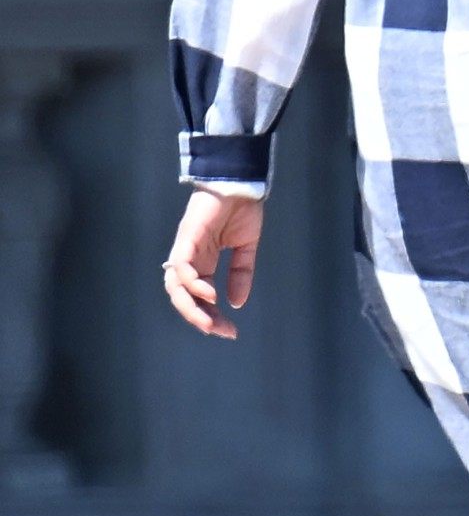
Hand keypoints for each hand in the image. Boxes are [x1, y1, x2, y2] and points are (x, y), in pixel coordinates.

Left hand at [163, 188, 265, 338]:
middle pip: (182, 297)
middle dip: (200, 318)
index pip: (199, 298)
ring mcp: (185, 249)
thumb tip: (236, 302)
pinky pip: (183, 267)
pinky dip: (192, 284)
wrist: (239, 183)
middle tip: (221, 331)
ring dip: (191, 308)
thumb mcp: (246, 248)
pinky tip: (210, 294)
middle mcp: (189, 259)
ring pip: (175, 287)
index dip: (212, 316)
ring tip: (210, 321)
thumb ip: (241, 274)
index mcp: (202, 263)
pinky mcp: (187, 239)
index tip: (230, 331)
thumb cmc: (241, 210)